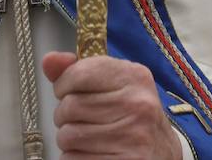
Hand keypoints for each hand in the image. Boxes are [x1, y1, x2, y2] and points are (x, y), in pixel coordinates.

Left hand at [43, 52, 182, 159]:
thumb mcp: (115, 85)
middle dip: (65, 115)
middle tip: (81, 119)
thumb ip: (81, 71)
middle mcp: (137, 104)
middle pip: (69, 106)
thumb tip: (49, 61)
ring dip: (69, 140)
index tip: (68, 92)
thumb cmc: (132, 116)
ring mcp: (131, 137)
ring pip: (67, 135)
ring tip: (88, 138)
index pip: (80, 73)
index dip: (64, 85)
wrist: (162, 153)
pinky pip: (72, 159)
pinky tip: (92, 153)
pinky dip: (74, 158)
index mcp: (135, 77)